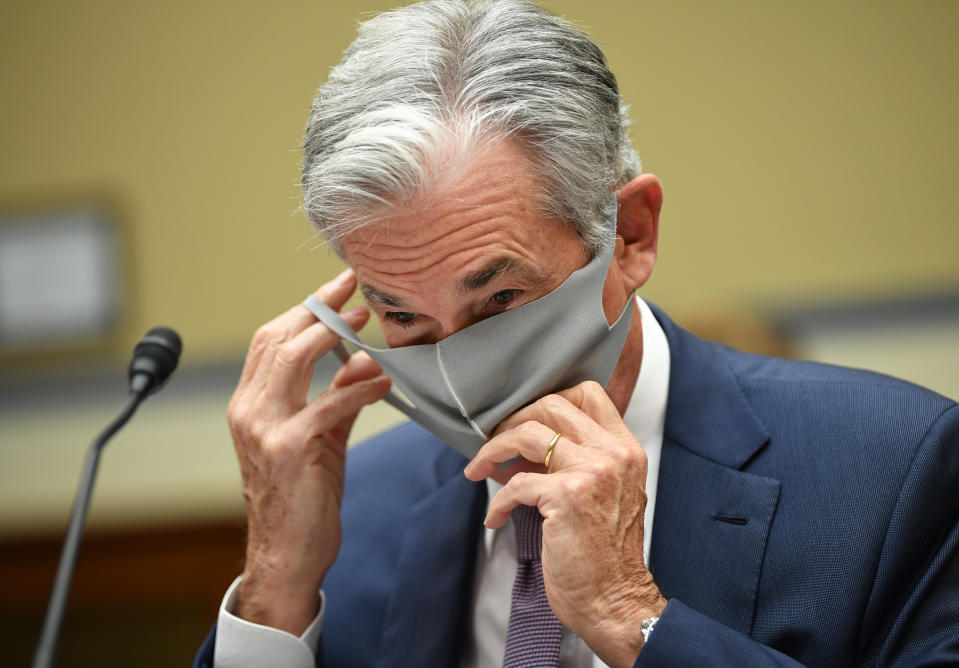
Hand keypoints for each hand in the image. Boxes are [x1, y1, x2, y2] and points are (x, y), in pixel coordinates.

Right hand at [227, 269, 390, 633]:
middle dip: (317, 307)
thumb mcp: (321, 440)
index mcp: (249, 404)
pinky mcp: (286, 449)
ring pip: (291, 359)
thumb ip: (338, 399)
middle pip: (277, 338)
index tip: (338, 289)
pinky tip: (382, 379)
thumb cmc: (301, 497)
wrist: (287, 555)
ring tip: (363, 319)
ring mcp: (262, 429)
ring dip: (331, 333)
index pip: (269, 340)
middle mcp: (247, 410)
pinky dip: (358, 387)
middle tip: (354, 289)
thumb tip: (362, 360)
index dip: (304, 310)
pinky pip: (327, 404)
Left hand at [464, 381, 666, 667]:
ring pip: (528, 433)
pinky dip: (498, 501)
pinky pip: (516, 484)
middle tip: (494, 444)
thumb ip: (581, 462)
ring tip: (479, 470)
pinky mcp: (567, 497)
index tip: (523, 421)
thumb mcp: (608, 495)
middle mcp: (613, 455)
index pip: (588, 392)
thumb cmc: (605, 555)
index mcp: (625, 450)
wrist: (615, 601)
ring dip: (493, 450)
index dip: (547, 400)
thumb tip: (527, 445)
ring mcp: (592, 473)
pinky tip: (495, 517)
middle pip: (552, 404)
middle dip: (513, 420)